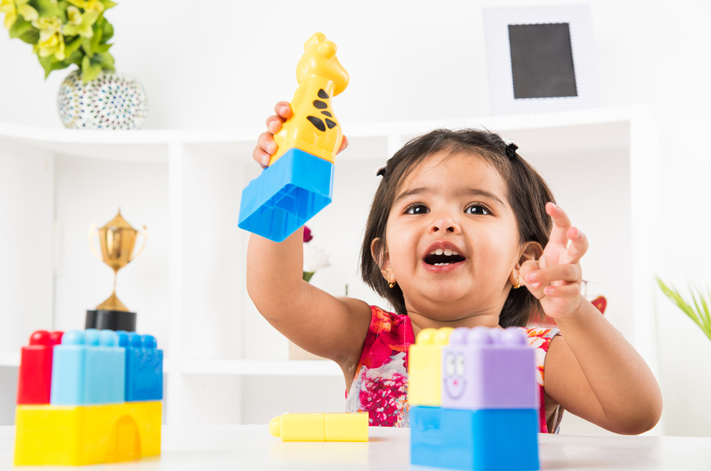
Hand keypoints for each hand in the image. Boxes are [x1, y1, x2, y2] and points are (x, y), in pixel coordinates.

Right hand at [252, 101, 348, 168]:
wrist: (302, 175)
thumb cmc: (310, 153)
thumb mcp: (324, 146)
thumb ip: (335, 142)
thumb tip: (345, 140)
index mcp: (293, 123)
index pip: (284, 110)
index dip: (282, 107)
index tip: (286, 110)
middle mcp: (280, 132)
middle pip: (272, 121)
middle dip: (273, 121)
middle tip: (277, 126)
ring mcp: (271, 145)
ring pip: (263, 138)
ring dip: (265, 141)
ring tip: (272, 148)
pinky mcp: (266, 159)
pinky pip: (259, 155)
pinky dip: (261, 157)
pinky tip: (267, 161)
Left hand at [519, 203, 587, 318]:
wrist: (555, 303)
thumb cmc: (543, 280)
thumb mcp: (529, 271)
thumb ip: (527, 267)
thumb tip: (531, 273)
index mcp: (558, 248)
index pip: (562, 228)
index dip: (559, 216)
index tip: (550, 205)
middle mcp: (569, 259)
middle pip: (580, 245)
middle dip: (578, 237)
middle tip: (572, 231)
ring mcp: (574, 277)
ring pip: (568, 270)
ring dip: (548, 273)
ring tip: (531, 277)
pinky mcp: (573, 292)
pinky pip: (568, 290)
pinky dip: (556, 291)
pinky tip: (546, 291)